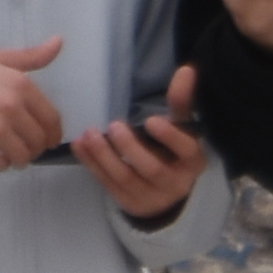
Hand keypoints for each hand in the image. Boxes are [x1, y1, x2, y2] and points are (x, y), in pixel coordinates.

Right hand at [0, 36, 71, 171]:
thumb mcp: (2, 59)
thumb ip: (33, 56)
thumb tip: (59, 41)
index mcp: (21, 87)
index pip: (51, 121)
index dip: (53, 135)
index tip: (47, 139)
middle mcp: (10, 109)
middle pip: (37, 141)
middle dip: (36, 147)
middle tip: (26, 145)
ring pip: (21, 156)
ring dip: (20, 158)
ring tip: (12, 152)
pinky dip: (0, 164)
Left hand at [73, 63, 210, 226]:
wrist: (164, 193)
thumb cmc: (172, 151)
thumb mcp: (180, 129)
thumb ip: (180, 102)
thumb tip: (186, 70)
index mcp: (192, 161)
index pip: (186, 150)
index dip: (171, 137)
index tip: (152, 120)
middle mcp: (175, 182)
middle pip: (152, 169)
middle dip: (130, 148)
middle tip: (113, 126)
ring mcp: (150, 195)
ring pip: (125, 178)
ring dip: (104, 156)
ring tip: (89, 134)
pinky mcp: (127, 201)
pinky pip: (106, 183)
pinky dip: (91, 164)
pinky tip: (79, 145)